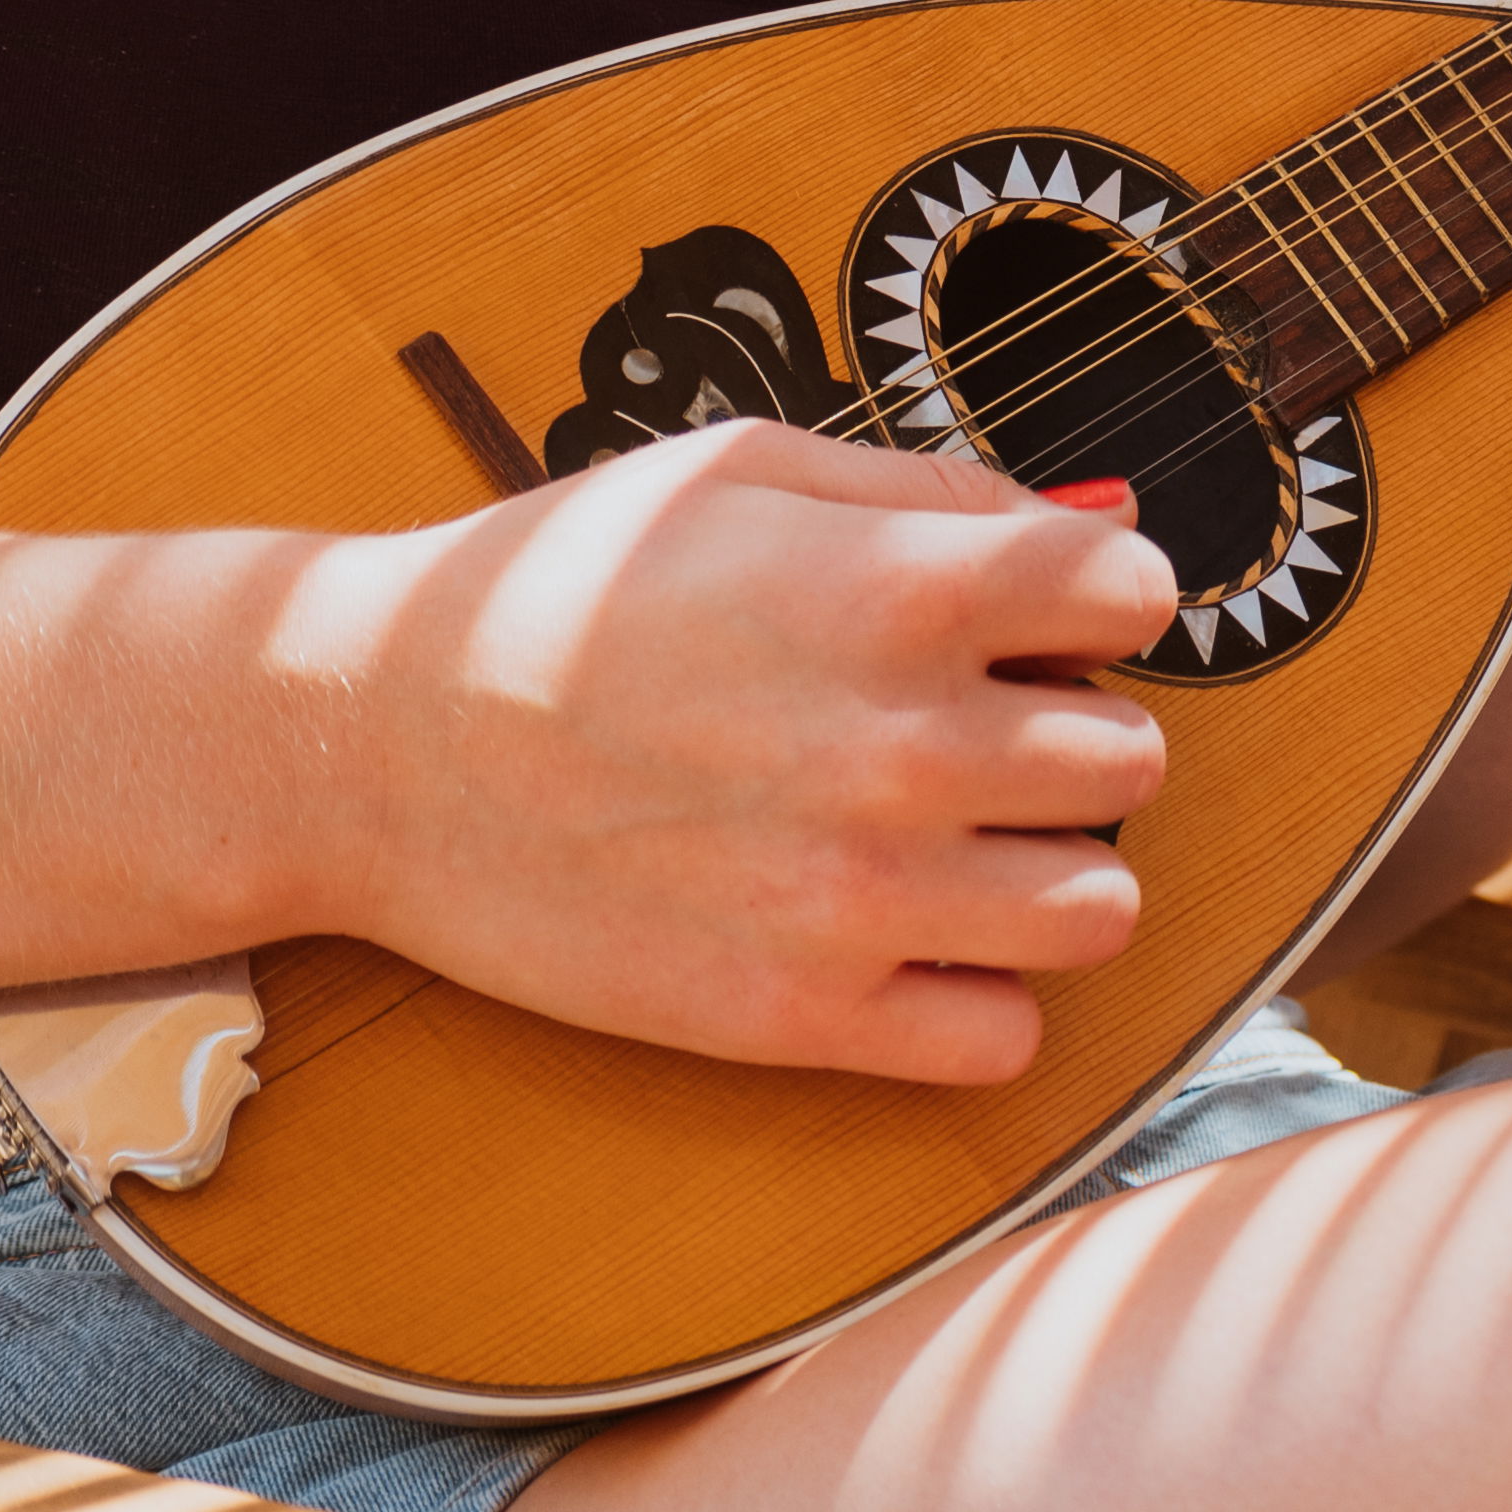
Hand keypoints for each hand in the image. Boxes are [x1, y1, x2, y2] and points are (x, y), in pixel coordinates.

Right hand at [280, 422, 1178, 1083]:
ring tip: (962, 840)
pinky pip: (1003, 1038)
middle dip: (1071, 734)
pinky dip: (976, 993)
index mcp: (897, 592)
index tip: (1043, 618)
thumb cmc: (561, 588)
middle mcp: (900, 750)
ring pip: (1100, 908)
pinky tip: (910, 936)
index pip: (1137, 594)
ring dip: (1048, 871)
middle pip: (1131, 760)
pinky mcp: (799, 1019)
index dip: (1098, 600)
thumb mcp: (744, 474)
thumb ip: (940, 492)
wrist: (375, 745)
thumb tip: (1103, 528)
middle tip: (979, 728)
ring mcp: (856, 897)